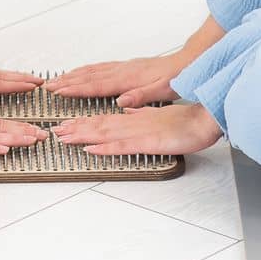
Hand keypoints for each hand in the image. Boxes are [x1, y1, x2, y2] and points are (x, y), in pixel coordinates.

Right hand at [45, 51, 184, 107]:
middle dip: (67, 81)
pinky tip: (84, 72)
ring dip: (74, 75)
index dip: (75, 89)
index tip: (58, 91)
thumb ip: (141, 97)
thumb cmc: (176, 78)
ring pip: (93, 70)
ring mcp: (124, 67)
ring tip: (59, 79)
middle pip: (89, 76)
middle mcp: (123, 71)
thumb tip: (121, 103)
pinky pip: (101, 67)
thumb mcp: (162, 91)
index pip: (96, 85)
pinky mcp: (128, 66)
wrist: (187, 62)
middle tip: (49, 86)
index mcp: (128, 79)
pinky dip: (87, 70)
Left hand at [51, 102, 220, 156]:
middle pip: (98, 124)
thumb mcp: (159, 115)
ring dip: (82, 135)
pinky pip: (122, 146)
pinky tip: (90, 149)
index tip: (65, 124)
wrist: (206, 119)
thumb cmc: (186, 120)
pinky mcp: (148, 141)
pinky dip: (104, 147)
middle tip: (54, 132)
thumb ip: (142, 112)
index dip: (82, 122)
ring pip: (104, 132)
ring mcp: (139, 131)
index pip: (103, 119)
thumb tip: (128, 110)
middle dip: (74, 128)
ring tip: (63, 137)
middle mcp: (132, 122)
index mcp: (134, 117)